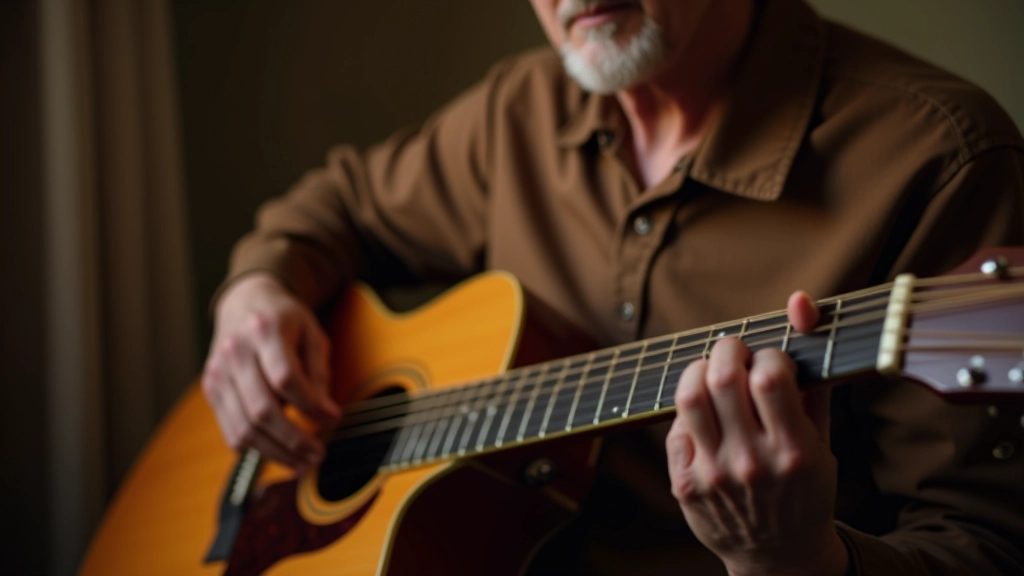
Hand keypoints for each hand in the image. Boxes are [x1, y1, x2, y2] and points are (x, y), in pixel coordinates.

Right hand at [202, 273, 340, 470]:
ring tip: (302, 464)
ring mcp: (218, 372)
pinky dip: (255, 448)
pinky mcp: (211, 390)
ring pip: (244, 427)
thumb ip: (319, 374)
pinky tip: (278, 452)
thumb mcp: (312, 334)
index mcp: (265, 330)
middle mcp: (235, 351)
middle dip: (294, 439)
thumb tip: (327, 415)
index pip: (285, 378)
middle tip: (318, 454)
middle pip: (262, 409)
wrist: (244, 303)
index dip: (311, 406)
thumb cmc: (285, 321)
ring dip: (276, 453)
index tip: (334, 419)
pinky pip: (231, 430)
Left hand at [666, 291, 848, 575]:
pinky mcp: (684, 484)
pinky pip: (677, 427)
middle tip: (735, 350)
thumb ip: (813, 379)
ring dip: (700, 368)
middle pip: (723, 378)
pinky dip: (690, 409)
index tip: (771, 360)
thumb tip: (801, 309)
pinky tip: (705, 414)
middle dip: (729, 347)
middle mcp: (751, 463)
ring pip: (690, 396)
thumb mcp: (823, 444)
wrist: (776, 555)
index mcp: (794, 451)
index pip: (770, 377)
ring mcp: (714, 475)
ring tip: (713, 371)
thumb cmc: (804, 489)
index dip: (768, 354)